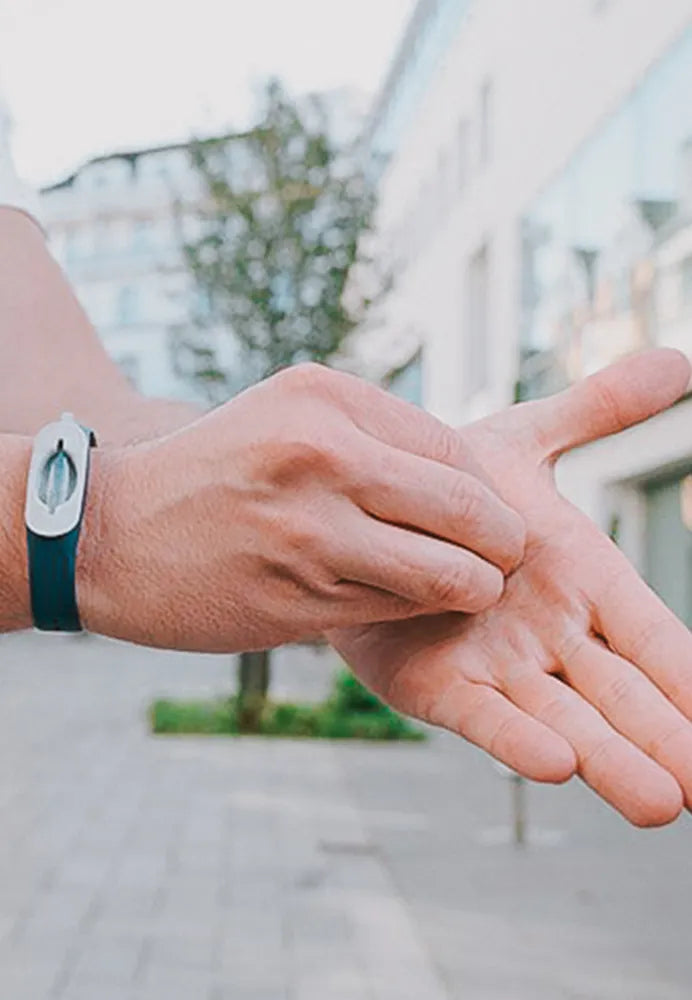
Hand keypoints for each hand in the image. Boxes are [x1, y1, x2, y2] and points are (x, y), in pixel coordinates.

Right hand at [78, 363, 524, 651]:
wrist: (110, 531)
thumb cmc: (216, 471)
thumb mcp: (288, 415)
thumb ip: (375, 434)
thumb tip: (471, 476)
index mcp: (324, 398)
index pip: (455, 449)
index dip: (489, 491)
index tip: (490, 514)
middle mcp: (320, 455)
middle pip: (467, 509)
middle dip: (503, 543)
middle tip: (504, 557)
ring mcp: (307, 530)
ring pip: (444, 572)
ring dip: (473, 587)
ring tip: (470, 587)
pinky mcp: (295, 598)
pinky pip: (396, 610)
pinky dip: (419, 611)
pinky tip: (411, 604)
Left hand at [330, 350, 691, 826]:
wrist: (367, 509)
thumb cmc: (455, 488)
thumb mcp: (528, 440)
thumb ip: (597, 409)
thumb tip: (677, 359)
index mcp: (582, 581)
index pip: (653, 635)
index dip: (689, 677)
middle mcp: (549, 634)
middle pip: (621, 693)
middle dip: (664, 736)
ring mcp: (496, 664)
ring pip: (564, 719)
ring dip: (610, 758)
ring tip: (660, 802)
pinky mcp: (436, 685)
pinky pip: (482, 715)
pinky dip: (516, 739)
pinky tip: (557, 766)